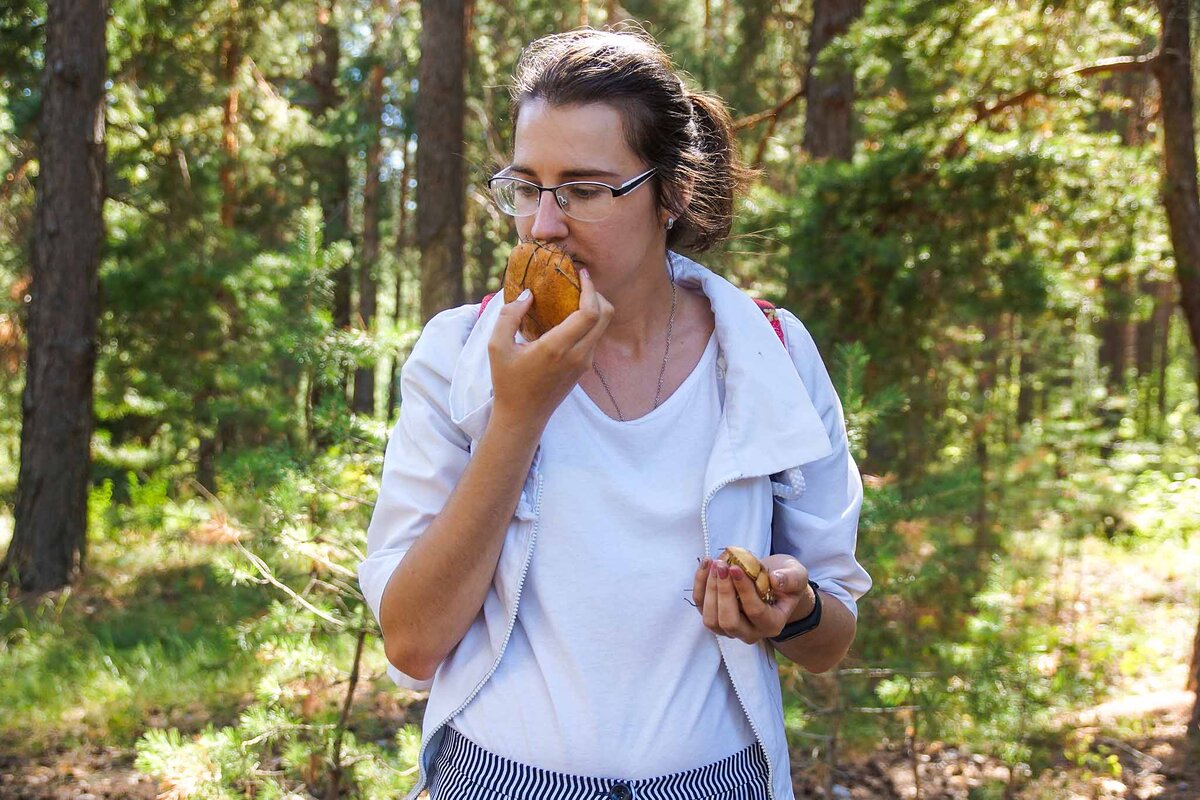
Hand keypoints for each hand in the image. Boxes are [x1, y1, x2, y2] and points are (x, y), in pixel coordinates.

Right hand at [488, 268, 612, 430]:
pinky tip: (569, 316)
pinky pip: (595, 336)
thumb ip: (509, 316)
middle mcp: (578, 355)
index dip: (591, 289)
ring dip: (594, 307)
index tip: (581, 274)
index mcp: (558, 348)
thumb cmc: (507, 382)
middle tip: (580, 282)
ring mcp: (584, 363)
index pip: (590, 313)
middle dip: (597, 293)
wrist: (523, 417)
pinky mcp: (584, 367)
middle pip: (606, 315)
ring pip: (603, 326)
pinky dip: (589, 321)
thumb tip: (527, 294)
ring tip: (573, 296)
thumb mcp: (497, 347)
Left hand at [692, 553, 813, 644]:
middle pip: (729, 622)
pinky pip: (701, 606)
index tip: (735, 567)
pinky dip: (700, 585)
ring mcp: (730, 628)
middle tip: (722, 566)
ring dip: (709, 589)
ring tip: (715, 563)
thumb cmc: (786, 581)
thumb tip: (776, 580)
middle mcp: (750, 632)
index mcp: (772, 624)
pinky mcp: (715, 618)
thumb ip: (791, 579)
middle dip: (723, 592)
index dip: (743, 590)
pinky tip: (706, 564)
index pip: (755, 611)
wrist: (773, 584)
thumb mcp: (797, 575)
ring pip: (711, 619)